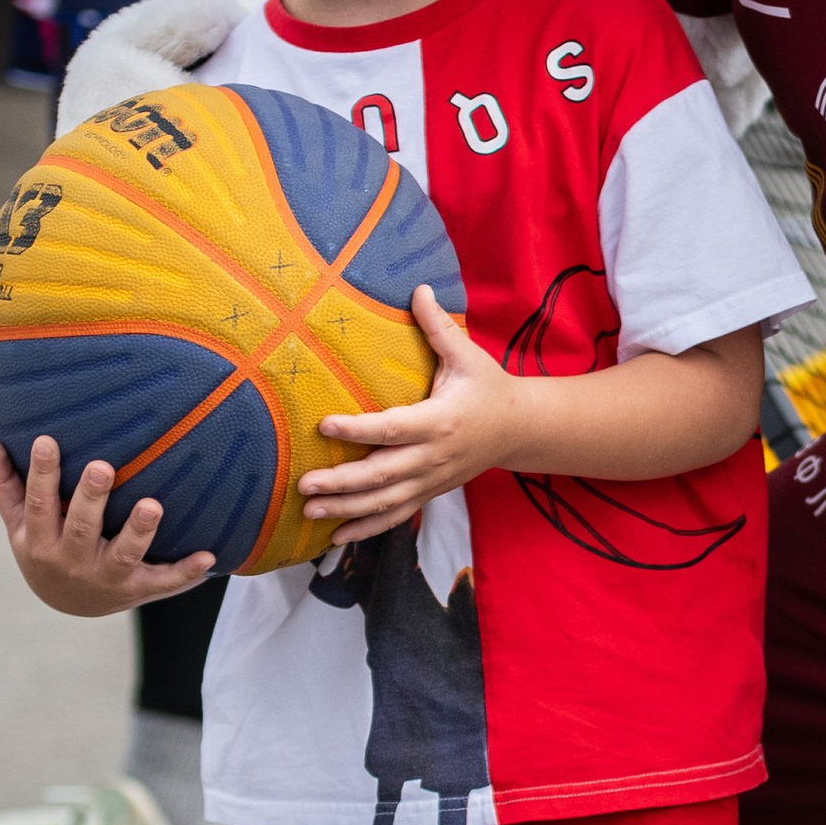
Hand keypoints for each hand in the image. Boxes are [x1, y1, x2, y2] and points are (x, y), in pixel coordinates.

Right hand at [0, 433, 213, 616]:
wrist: (70, 605)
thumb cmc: (45, 546)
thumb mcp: (20, 522)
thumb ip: (4, 484)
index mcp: (41, 540)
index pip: (39, 504)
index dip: (41, 474)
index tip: (47, 441)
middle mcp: (72, 560)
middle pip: (82, 527)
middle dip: (92, 499)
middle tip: (103, 467)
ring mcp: (107, 577)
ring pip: (124, 554)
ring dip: (140, 531)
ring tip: (153, 505)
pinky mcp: (138, 589)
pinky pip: (164, 582)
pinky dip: (186, 573)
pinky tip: (208, 557)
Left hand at [305, 291, 519, 542]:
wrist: (520, 429)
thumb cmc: (489, 387)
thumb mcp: (468, 355)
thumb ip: (438, 326)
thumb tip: (417, 288)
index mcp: (440, 420)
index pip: (392, 427)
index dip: (358, 429)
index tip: (324, 424)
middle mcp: (434, 456)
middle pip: (383, 475)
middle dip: (342, 482)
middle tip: (305, 483)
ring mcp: (432, 480)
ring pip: (386, 502)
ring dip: (347, 510)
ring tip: (309, 510)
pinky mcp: (430, 492)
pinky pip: (397, 515)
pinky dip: (367, 528)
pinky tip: (337, 537)